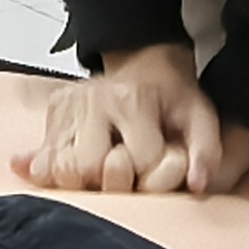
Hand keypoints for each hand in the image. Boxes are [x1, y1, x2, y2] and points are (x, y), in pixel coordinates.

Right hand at [18, 41, 248, 195]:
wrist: (143, 62)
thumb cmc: (172, 95)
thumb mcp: (200, 116)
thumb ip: (206, 151)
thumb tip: (196, 185)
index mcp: (131, 100)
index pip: (134, 164)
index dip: (149, 178)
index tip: (155, 170)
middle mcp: (92, 100)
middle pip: (86, 168)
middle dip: (107, 183)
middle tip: (124, 174)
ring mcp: (67, 105)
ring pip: (58, 169)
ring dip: (80, 182)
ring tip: (102, 174)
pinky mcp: (52, 112)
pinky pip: (43, 163)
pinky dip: (57, 175)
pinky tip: (79, 172)